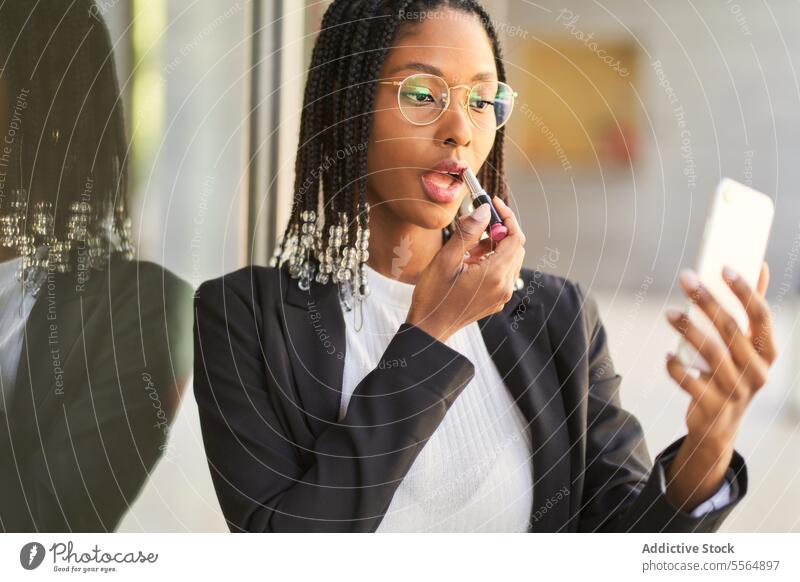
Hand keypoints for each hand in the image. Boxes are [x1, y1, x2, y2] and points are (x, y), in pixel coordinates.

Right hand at [405, 196, 525, 342]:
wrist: (429, 327)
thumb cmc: (433, 296)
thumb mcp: (446, 260)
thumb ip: (468, 233)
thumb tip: (484, 211)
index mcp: (494, 275)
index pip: (515, 237)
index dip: (507, 216)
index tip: (493, 203)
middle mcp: (504, 286)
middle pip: (515, 247)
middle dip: (499, 230)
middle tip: (475, 224)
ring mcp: (502, 295)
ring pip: (509, 259)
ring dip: (494, 246)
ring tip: (467, 248)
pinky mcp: (496, 300)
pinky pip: (503, 273)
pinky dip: (492, 260)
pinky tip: (470, 262)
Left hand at [662, 262, 776, 510]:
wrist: (718, 427)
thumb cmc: (732, 375)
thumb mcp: (746, 348)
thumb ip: (751, 311)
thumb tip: (760, 266)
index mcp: (767, 353)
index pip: (760, 317)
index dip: (745, 291)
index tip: (724, 268)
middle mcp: (756, 372)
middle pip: (731, 330)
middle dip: (707, 301)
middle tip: (685, 278)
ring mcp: (735, 392)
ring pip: (711, 355)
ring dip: (688, 330)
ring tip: (669, 312)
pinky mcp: (712, 407)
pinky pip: (690, 382)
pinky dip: (676, 367)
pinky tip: (667, 355)